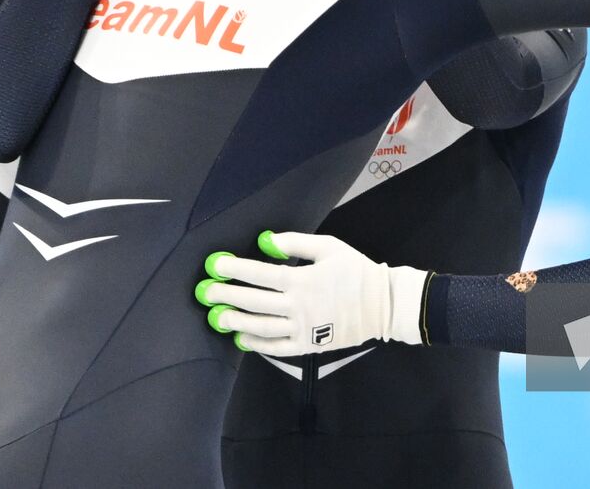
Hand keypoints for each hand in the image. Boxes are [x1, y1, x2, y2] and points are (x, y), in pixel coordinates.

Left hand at [194, 231, 428, 355]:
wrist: (383, 304)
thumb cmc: (355, 271)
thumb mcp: (329, 247)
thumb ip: (296, 243)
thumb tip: (266, 241)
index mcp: (303, 280)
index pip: (260, 274)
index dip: (235, 269)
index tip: (215, 265)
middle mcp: (299, 307)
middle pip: (255, 302)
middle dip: (227, 296)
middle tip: (207, 293)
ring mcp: (303, 330)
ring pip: (262, 328)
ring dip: (237, 322)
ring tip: (218, 317)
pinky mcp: (308, 346)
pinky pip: (278, 348)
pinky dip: (258, 344)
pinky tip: (242, 339)